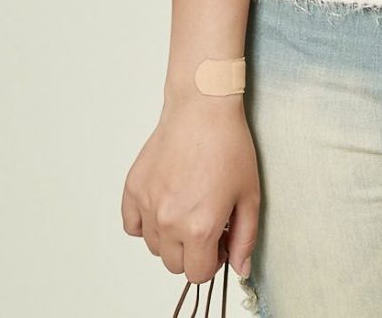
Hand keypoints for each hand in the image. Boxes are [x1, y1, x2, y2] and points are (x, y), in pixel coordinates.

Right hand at [121, 95, 260, 286]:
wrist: (203, 107)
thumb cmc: (228, 144)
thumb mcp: (250, 194)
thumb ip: (246, 238)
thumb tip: (239, 268)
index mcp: (199, 227)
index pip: (198, 274)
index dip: (213, 260)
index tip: (220, 241)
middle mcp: (169, 222)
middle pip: (175, 264)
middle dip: (193, 251)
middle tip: (206, 223)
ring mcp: (148, 205)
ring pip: (154, 247)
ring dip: (170, 237)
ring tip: (188, 207)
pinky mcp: (133, 189)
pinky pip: (131, 225)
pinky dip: (144, 223)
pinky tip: (164, 204)